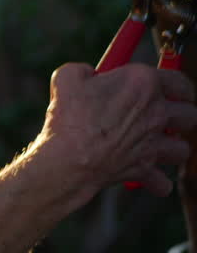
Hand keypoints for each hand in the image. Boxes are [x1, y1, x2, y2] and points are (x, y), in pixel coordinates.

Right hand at [39, 62, 196, 195]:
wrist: (68, 156)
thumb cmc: (69, 114)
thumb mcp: (67, 77)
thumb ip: (85, 71)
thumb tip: (90, 75)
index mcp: (142, 83)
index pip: (178, 80)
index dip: (177, 85)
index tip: (169, 87)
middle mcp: (156, 112)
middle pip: (191, 114)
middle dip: (181, 115)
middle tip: (165, 115)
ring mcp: (153, 143)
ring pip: (182, 148)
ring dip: (172, 147)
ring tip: (156, 144)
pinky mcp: (145, 167)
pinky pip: (162, 181)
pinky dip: (156, 181)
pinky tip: (145, 176)